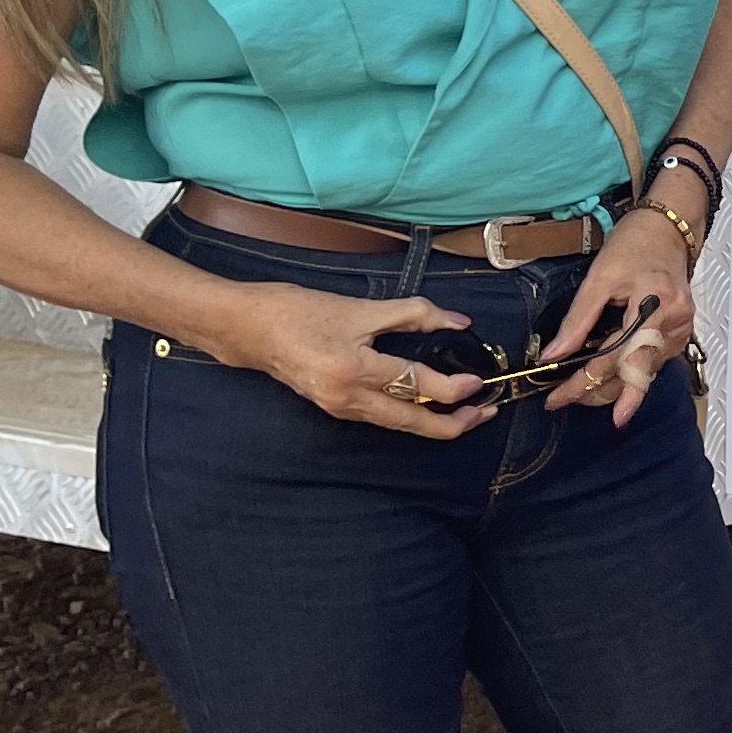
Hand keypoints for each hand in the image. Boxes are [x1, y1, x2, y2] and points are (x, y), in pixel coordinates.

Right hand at [221, 284, 497, 439]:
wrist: (245, 328)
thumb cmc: (297, 311)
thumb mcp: (359, 308)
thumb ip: (413, 314)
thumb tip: (457, 321)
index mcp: (355, 372)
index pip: (418, 387)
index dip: (455, 387)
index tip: (480, 381)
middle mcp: (348, 399)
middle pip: (411, 422)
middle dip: (452, 424)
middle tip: (485, 414)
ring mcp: (339, 408)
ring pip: (396, 423)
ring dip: (432, 420)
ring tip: (465, 411)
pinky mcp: (333, 406)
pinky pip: (379, 417)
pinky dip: (407, 413)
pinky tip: (424, 402)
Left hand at [544, 208, 691, 422]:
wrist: (667, 231)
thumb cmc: (635, 245)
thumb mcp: (598, 278)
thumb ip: (577, 320)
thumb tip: (553, 355)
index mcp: (655, 304)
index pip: (617, 357)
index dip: (585, 382)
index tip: (560, 398)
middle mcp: (674, 322)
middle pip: (634, 374)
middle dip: (599, 393)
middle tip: (567, 400)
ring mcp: (681, 330)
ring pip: (644, 374)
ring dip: (613, 386)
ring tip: (582, 391)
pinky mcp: (680, 334)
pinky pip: (652, 363)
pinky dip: (628, 372)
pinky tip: (609, 375)